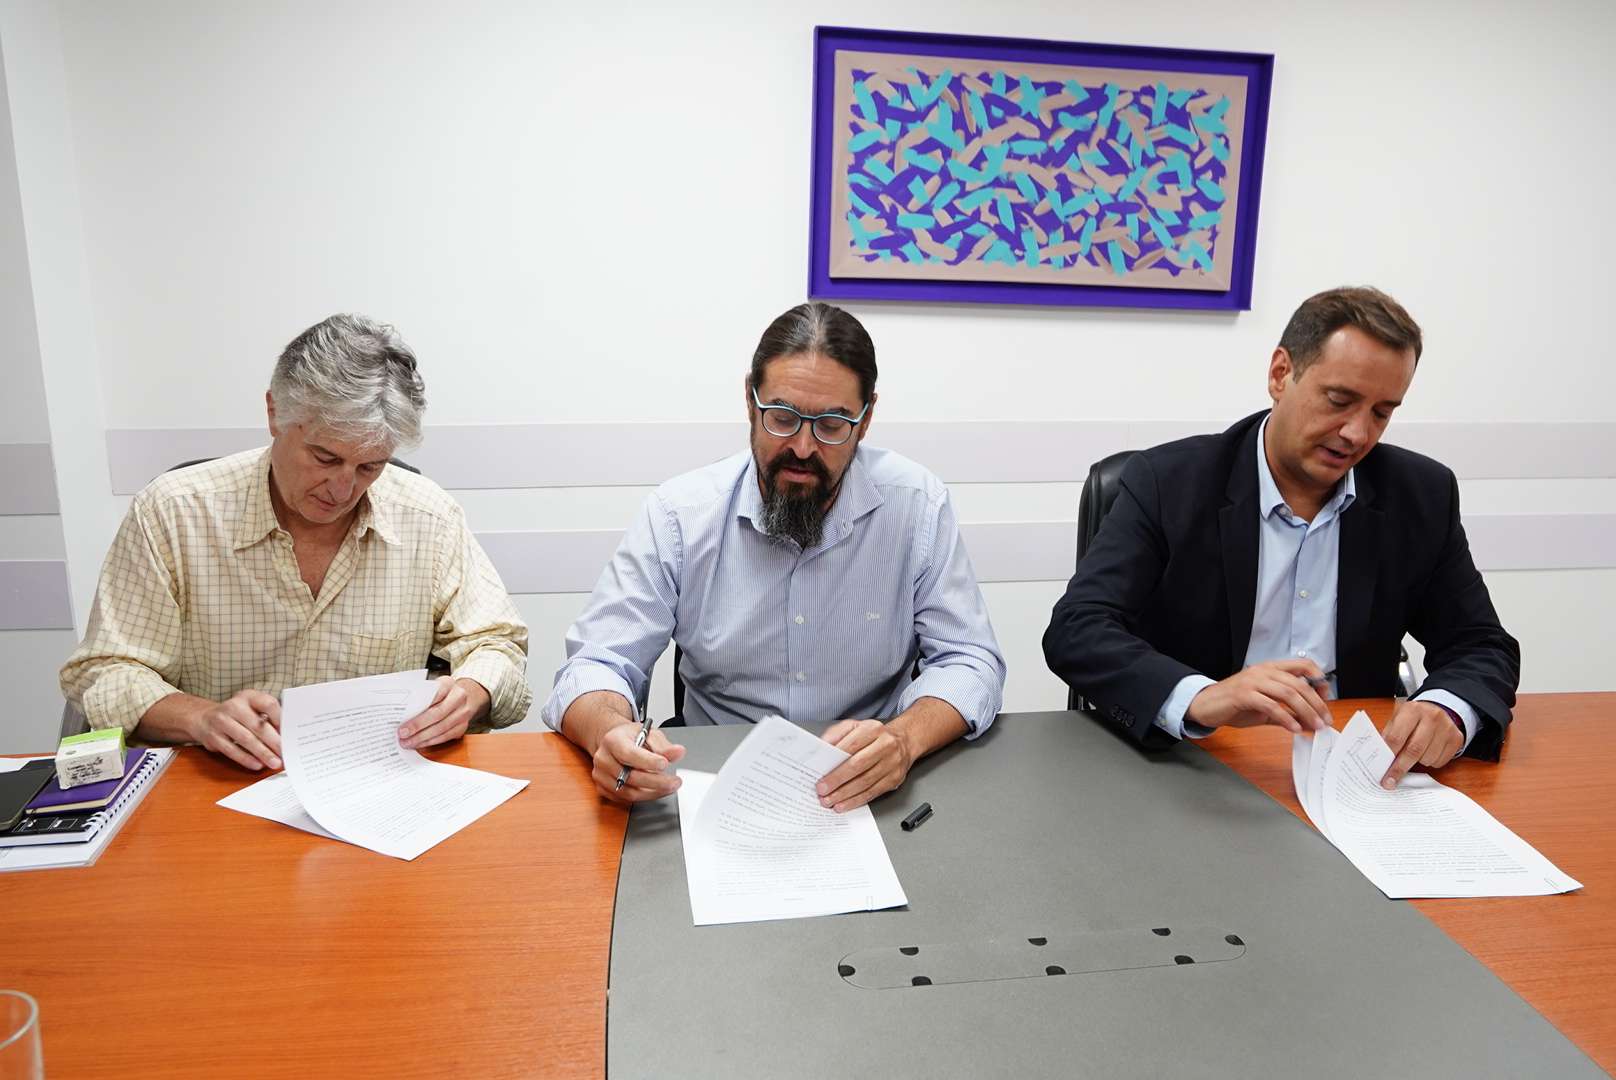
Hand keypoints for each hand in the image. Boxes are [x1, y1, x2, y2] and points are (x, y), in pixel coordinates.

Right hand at [189, 689, 281, 770]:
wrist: (203, 718)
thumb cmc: (236, 715)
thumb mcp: (250, 707)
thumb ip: (267, 717)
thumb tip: (286, 736)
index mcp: (248, 696)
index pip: (268, 703)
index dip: (280, 718)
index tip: (289, 732)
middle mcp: (234, 706)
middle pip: (258, 725)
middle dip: (274, 742)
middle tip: (286, 753)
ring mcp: (221, 721)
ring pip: (246, 739)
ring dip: (262, 753)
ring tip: (274, 762)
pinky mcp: (213, 737)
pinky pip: (232, 750)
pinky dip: (246, 759)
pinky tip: (257, 764)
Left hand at [398, 677, 487, 749]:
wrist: (461, 696)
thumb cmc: (441, 693)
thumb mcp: (431, 688)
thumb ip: (419, 697)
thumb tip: (400, 714)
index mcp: (448, 684)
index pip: (433, 696)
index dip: (418, 711)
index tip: (403, 723)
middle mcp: (459, 697)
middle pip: (437, 714)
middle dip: (418, 726)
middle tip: (403, 734)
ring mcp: (463, 713)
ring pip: (442, 728)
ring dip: (422, 738)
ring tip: (408, 742)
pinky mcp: (463, 726)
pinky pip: (446, 737)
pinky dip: (430, 742)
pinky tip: (419, 743)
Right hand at [591, 723, 684, 803]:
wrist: (614, 743)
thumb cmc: (631, 738)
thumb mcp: (649, 734)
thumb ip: (663, 745)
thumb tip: (678, 752)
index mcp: (613, 740)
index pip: (629, 754)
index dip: (648, 761)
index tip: (665, 764)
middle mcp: (603, 758)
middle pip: (630, 777)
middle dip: (656, 782)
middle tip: (675, 782)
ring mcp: (601, 775)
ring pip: (629, 792)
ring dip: (652, 793)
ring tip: (669, 787)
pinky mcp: (603, 788)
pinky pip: (625, 799)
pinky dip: (644, 797)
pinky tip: (656, 791)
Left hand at [816, 719, 913, 812]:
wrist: (904, 741)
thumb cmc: (874, 736)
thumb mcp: (855, 726)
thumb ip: (837, 734)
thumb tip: (821, 749)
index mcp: (873, 729)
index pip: (852, 744)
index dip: (835, 759)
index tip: (820, 771)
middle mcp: (885, 745)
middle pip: (858, 765)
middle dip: (837, 779)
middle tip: (822, 790)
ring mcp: (892, 763)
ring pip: (865, 782)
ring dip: (845, 794)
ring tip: (830, 800)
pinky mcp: (894, 779)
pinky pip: (873, 792)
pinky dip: (856, 800)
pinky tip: (844, 804)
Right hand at [1185, 659, 1331, 733]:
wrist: (1206, 705)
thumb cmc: (1235, 705)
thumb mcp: (1266, 708)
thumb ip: (1288, 713)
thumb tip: (1310, 722)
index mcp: (1271, 669)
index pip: (1303, 665)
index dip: (1318, 679)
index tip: (1326, 698)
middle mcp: (1263, 671)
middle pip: (1299, 683)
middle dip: (1316, 703)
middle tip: (1325, 719)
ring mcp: (1253, 681)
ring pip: (1288, 693)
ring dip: (1305, 711)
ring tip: (1314, 725)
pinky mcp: (1243, 694)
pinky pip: (1270, 705)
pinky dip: (1285, 718)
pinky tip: (1293, 728)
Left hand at [1378, 700, 1463, 788]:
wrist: (1438, 709)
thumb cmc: (1412, 718)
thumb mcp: (1397, 719)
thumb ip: (1389, 736)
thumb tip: (1379, 759)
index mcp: (1412, 710)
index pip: (1397, 737)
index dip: (1388, 756)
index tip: (1383, 772)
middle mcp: (1431, 717)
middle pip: (1414, 750)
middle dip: (1400, 768)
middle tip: (1391, 781)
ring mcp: (1446, 728)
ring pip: (1428, 758)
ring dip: (1417, 763)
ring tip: (1414, 754)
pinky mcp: (1456, 738)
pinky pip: (1440, 761)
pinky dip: (1430, 762)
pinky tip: (1427, 752)